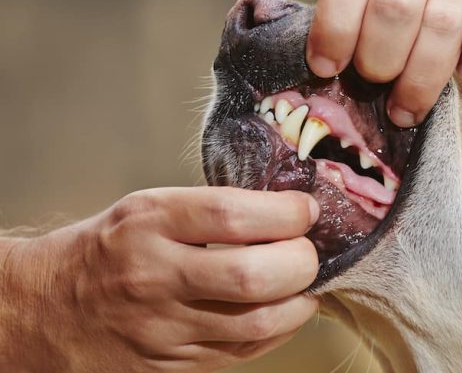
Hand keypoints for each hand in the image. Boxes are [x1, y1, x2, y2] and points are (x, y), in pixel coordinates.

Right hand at [0, 187, 319, 371]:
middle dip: (301, 262)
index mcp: (149, 223)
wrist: (45, 311)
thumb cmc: (108, 250)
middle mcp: (154, 276)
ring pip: (258, 323)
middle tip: (310, 252)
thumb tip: (289, 212)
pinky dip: (278, 330)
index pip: (233, 215)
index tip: (306, 210)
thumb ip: (212, 210)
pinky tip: (283, 311)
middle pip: (252, 275)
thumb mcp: (148, 209)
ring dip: (300, 302)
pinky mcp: (171, 365)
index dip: (286, 213)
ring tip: (304, 284)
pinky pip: (244, 352)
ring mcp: (163, 327)